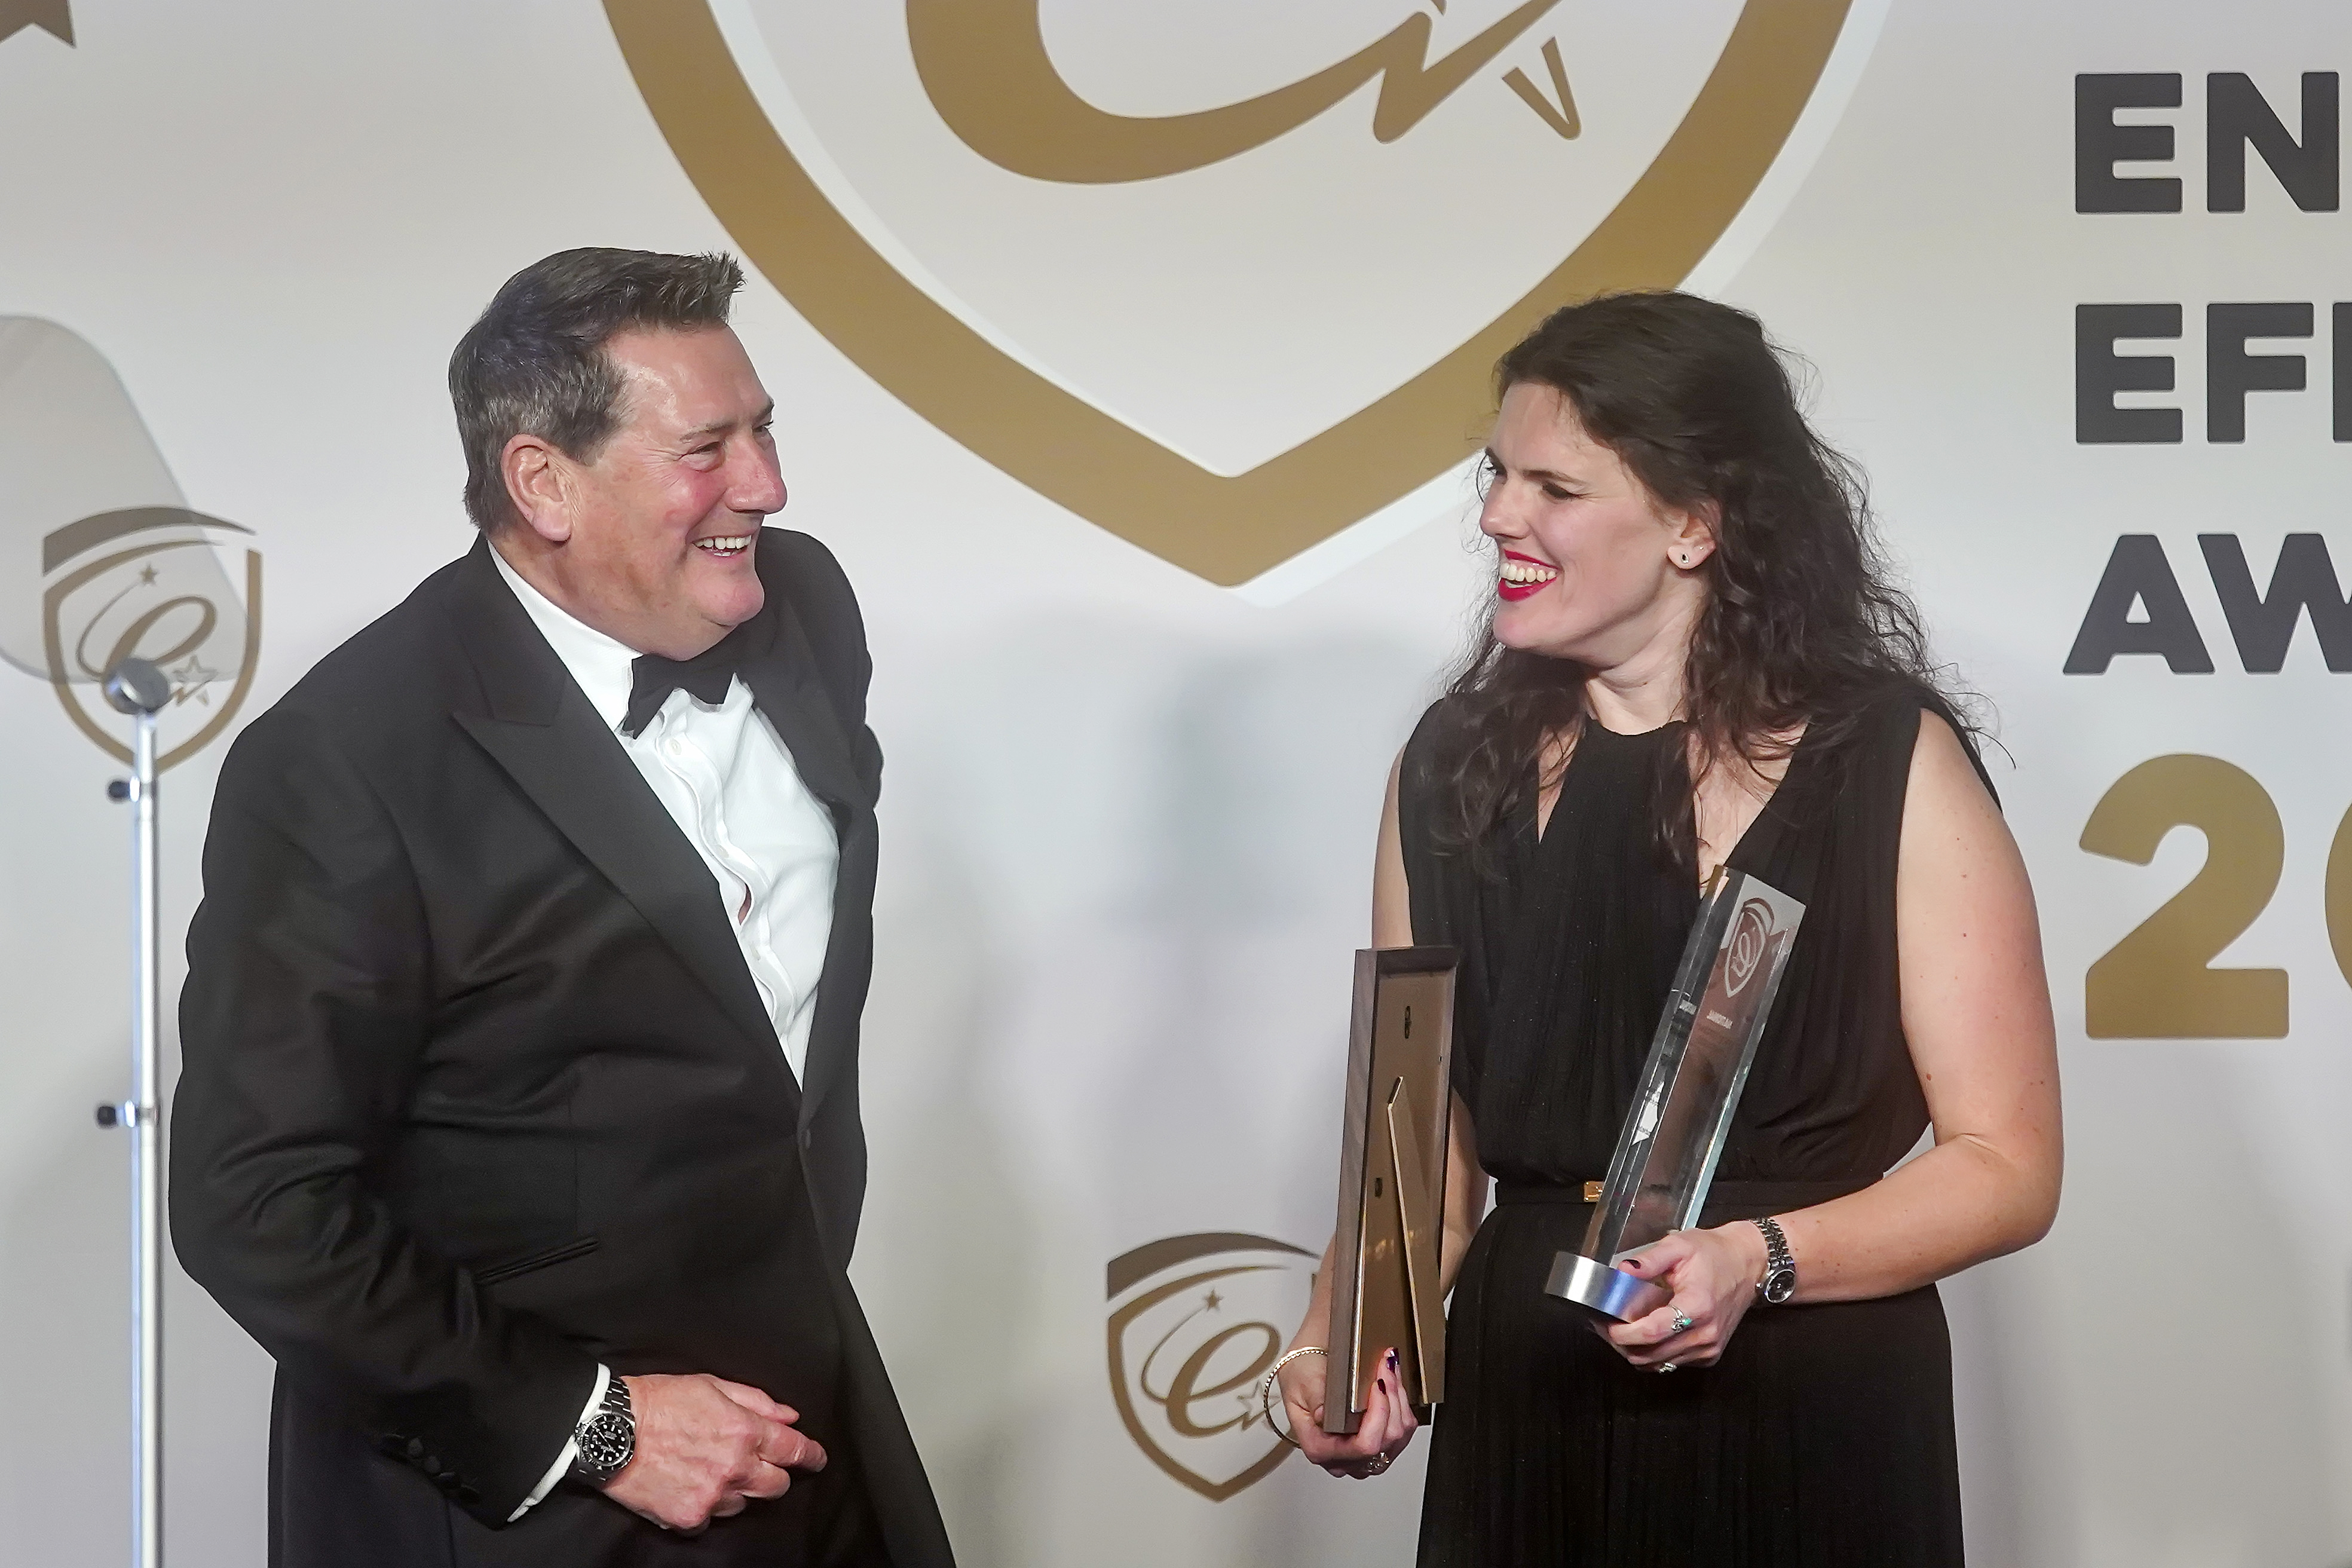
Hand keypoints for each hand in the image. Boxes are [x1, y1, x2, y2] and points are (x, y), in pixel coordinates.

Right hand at [600, 1374, 827, 1532]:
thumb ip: (756, 1402)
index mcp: (744, 1431)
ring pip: (743, 1504)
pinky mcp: (688, 1516)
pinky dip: (704, 1506)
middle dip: (774, 1475)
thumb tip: (788, 1416)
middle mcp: (733, 1467)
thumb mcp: (712, 1385)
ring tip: (707, 1469)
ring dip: (735, 1490)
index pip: (794, 1450)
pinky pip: (710, 1519)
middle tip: (757, 1465)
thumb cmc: (658, 1401)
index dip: (811, 1455)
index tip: (817, 1459)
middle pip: (776, 1485)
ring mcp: (711, 1496)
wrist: (610, 1429)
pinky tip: (688, 1486)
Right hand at [1277, 1347, 1419, 1479]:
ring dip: (1398, 1400)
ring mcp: (1360, 1456)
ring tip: (1389, 1370)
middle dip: (1391, 1400)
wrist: (1305, 1368)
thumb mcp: (1302, 1382)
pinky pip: (1402, 1433)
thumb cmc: (1301, 1375)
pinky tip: (1392, 1383)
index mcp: (1320, 1449)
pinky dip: (1401, 1405)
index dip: (1378, 1416)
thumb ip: (1315, 1399)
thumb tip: (1323, 1416)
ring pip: (1397, 1437)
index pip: (1362, 1447)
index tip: (1377, 1385)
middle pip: (1384, 1442)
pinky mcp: (1376, 1446)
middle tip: (1385, 1367)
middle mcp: (1341, 1459)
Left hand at [1602, 1221, 1768, 1369]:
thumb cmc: (1714, 1254)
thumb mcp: (1678, 1246)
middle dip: (1622, 1344)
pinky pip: (1672, 1363)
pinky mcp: (1709, 1355)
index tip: (1605, 1324)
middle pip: (1651, 1355)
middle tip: (1605, 1325)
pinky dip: (1654, 1354)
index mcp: (1697, 1306)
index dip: (1624, 1333)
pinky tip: (1644, 1335)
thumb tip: (1621, 1271)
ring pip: (1659, 1364)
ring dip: (1635, 1351)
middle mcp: (1705, 1333)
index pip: (1653, 1332)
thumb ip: (1648, 1260)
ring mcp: (1709, 1348)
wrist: (1747, 1265)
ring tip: (1620, 1330)